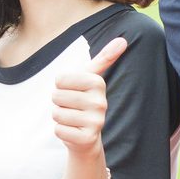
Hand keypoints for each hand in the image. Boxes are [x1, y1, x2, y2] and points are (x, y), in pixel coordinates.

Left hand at [53, 38, 124, 156]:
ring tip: (72, 118)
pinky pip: (58, 130)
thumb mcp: (92, 77)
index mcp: (98, 83)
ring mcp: (96, 121)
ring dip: (60, 117)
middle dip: (59, 102)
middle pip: (56, 96)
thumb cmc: (84, 101)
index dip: (60, 86)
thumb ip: (105, 58)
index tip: (73, 91)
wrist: (87, 136)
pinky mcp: (87, 138)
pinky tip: (72, 131)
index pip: (60, 79)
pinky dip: (61, 131)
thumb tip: (123, 40)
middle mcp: (100, 102)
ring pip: (56, 113)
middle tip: (72, 107)